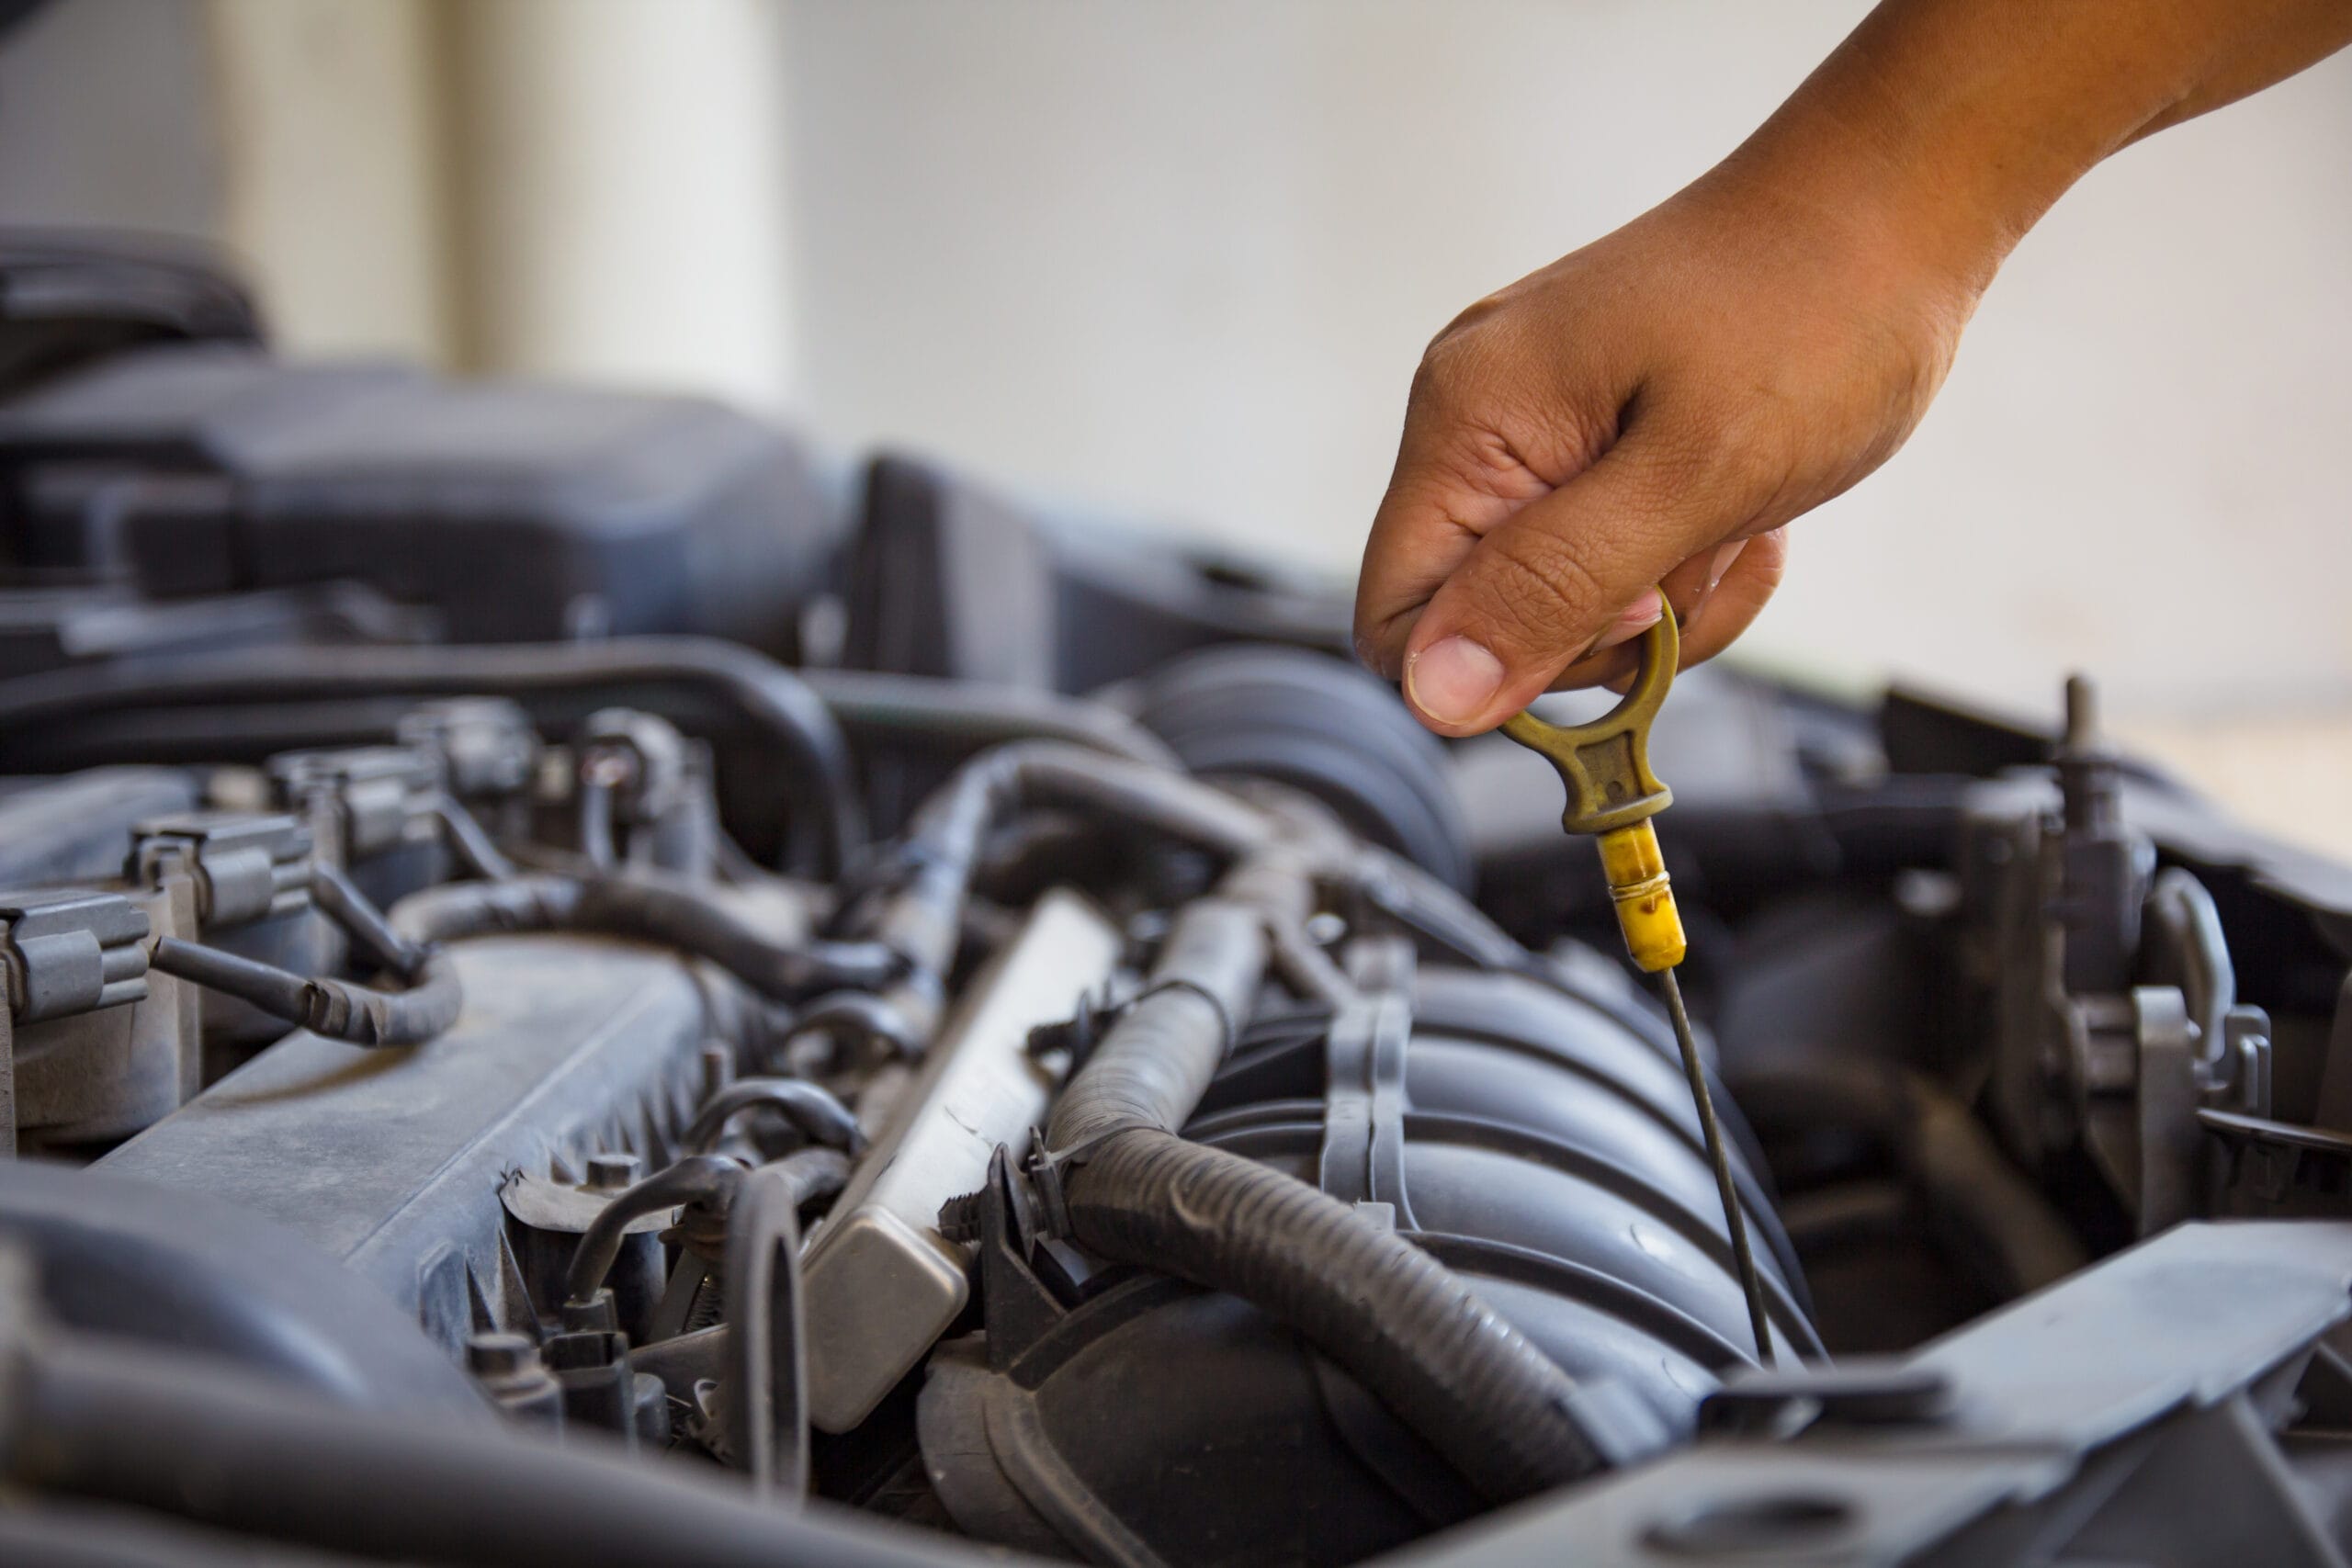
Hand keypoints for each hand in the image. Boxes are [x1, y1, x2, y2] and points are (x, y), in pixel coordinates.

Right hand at [1354, 170, 1978, 734]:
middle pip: (1482, 625)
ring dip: (1663, 602)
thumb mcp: (1693, 473)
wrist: (1893, 209)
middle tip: (1701, 554)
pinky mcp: (1584, 442)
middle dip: (1604, 630)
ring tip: (1738, 520)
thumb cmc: (1816, 314)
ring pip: (1556, 607)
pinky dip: (1680, 566)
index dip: (1506, 663)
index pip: (1397, 622)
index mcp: (1467, 421)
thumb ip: (1555, 587)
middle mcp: (1473, 424)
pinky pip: (1602, 564)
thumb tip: (1436, 696)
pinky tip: (1741, 515)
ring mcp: (1529, 430)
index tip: (1630, 612)